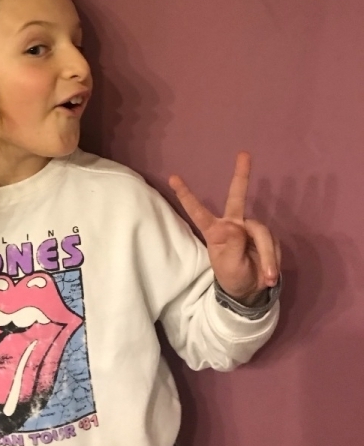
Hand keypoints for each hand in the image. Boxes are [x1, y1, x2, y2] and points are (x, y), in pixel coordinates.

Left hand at [168, 152, 280, 304]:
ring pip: (261, 232)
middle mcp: (232, 225)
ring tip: (266, 276)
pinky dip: (273, 260)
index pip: (198, 211)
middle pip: (237, 196)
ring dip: (266, 256)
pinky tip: (269, 274)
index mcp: (215, 231)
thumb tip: (236, 227)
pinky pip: (272, 243)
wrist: (251, 291)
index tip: (173, 178)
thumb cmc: (232, 276)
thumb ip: (231, 247)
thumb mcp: (228, 267)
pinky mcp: (266, 237)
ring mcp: (250, 229)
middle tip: (243, 154)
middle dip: (241, 175)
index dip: (186, 196)